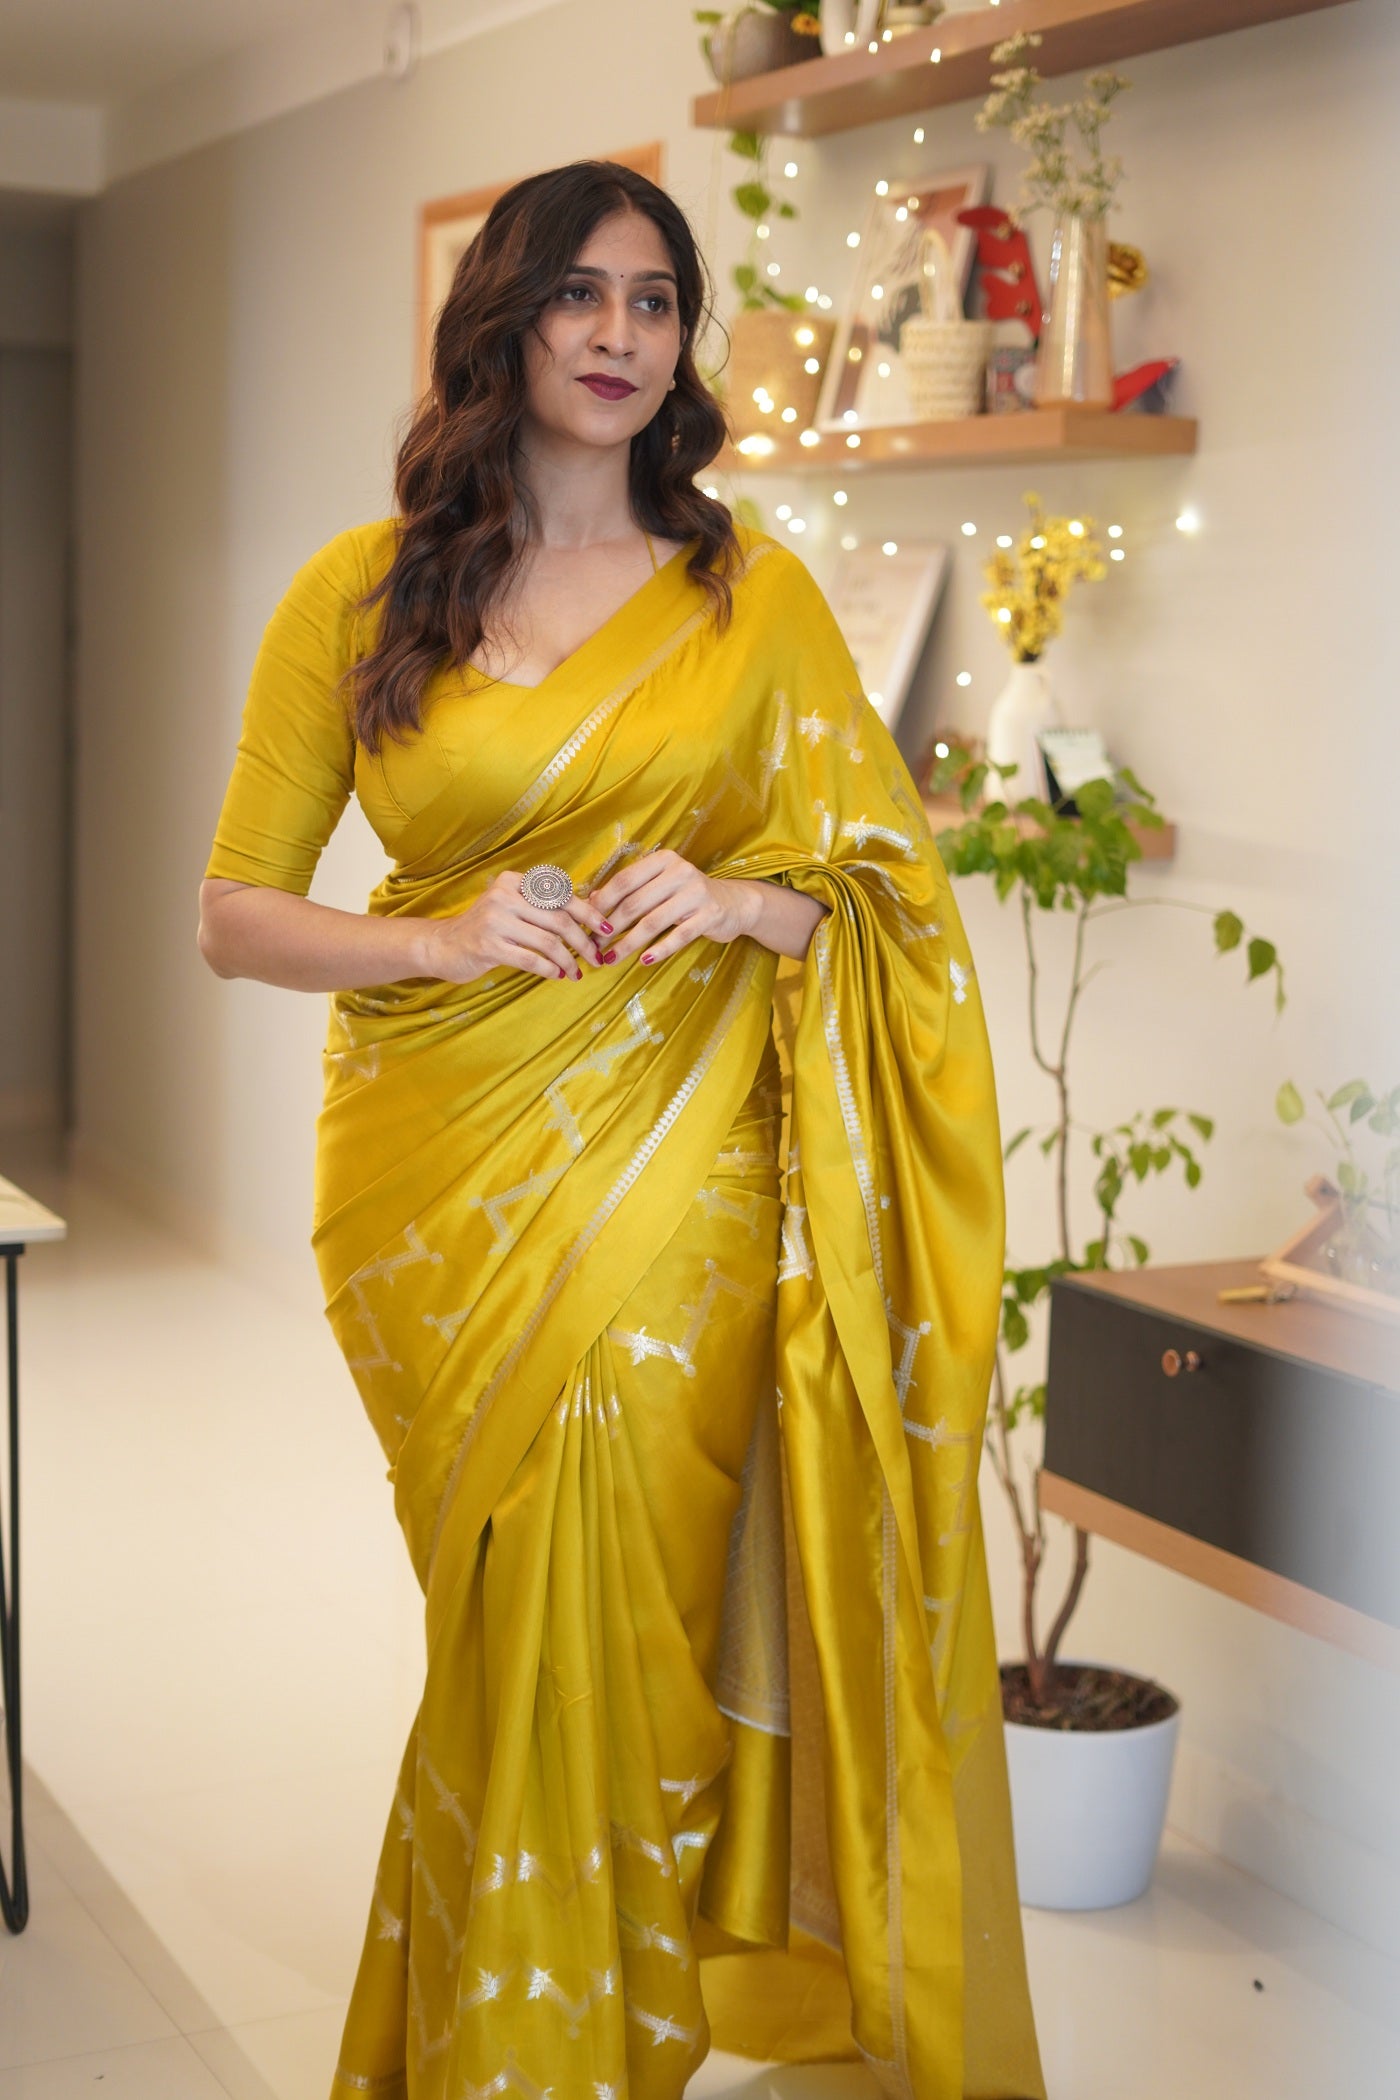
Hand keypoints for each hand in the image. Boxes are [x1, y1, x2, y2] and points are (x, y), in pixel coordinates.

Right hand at [422, 869, 610, 984]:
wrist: (443, 945)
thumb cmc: (487, 928)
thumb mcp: (512, 906)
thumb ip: (543, 906)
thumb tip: (592, 912)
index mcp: (514, 881)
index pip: (562, 895)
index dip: (589, 913)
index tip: (607, 930)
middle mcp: (504, 896)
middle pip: (559, 920)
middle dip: (584, 942)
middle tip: (597, 958)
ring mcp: (495, 920)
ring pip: (548, 942)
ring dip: (569, 960)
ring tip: (578, 972)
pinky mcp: (488, 945)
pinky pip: (530, 959)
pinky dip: (549, 969)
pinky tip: (558, 975)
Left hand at [587, 848, 755, 968]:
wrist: (733, 903)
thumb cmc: (686, 896)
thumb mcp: (660, 886)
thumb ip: (631, 889)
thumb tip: (592, 900)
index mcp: (663, 860)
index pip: (624, 880)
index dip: (602, 903)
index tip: (585, 923)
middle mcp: (680, 872)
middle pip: (635, 903)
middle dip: (610, 928)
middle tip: (593, 947)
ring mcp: (696, 893)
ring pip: (652, 922)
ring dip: (628, 944)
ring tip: (610, 959)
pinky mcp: (709, 915)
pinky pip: (679, 936)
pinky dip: (659, 950)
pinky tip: (643, 961)